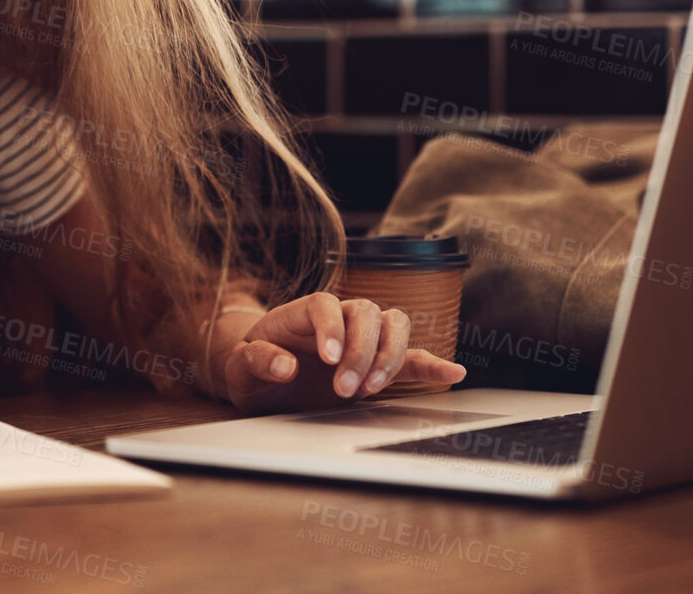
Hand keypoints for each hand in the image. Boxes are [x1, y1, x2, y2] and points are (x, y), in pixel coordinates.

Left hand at [222, 292, 465, 413]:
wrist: (262, 382)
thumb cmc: (250, 370)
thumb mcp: (239, 369)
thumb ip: (256, 362)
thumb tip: (285, 367)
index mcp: (299, 314)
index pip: (324, 303)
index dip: (331, 327)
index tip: (328, 359)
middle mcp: (335, 318)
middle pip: (365, 311)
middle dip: (362, 350)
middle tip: (345, 388)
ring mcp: (360, 338)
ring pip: (392, 324)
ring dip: (389, 355)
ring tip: (371, 390)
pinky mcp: (376, 363)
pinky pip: (411, 357)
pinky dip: (431, 364)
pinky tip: (453, 373)